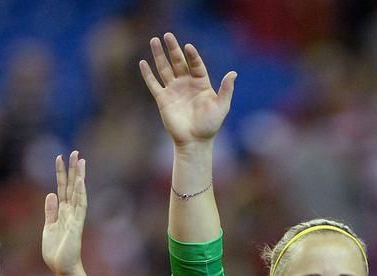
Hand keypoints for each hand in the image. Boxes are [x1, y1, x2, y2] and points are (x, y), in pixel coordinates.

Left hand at [41, 151, 86, 275]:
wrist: (62, 268)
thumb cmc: (56, 252)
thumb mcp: (48, 227)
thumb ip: (50, 211)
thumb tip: (51, 194)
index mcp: (62, 212)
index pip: (62, 188)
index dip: (61, 173)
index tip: (60, 157)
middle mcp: (70, 212)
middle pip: (72, 186)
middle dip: (73, 169)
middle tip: (75, 152)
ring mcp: (75, 217)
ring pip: (77, 192)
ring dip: (79, 176)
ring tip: (80, 160)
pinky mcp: (76, 225)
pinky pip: (80, 206)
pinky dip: (80, 193)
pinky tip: (80, 181)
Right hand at [139, 33, 235, 147]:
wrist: (194, 141)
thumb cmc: (210, 125)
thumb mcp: (221, 106)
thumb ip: (226, 89)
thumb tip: (233, 73)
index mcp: (201, 83)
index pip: (195, 64)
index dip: (192, 56)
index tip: (188, 47)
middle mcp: (186, 84)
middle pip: (178, 62)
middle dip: (173, 49)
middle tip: (167, 35)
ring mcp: (174, 90)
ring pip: (164, 69)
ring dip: (159, 55)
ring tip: (154, 40)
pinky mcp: (163, 99)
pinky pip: (154, 84)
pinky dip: (148, 74)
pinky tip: (143, 63)